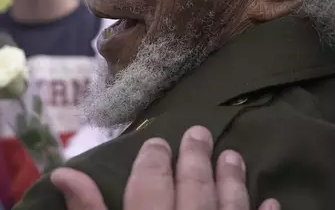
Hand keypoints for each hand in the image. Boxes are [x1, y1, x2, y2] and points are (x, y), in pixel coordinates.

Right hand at [51, 126, 279, 209]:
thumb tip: (64, 170)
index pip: (151, 185)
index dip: (153, 161)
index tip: (156, 141)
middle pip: (193, 189)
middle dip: (195, 158)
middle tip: (199, 132)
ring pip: (229, 206)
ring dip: (231, 179)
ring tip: (232, 155)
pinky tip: (270, 201)